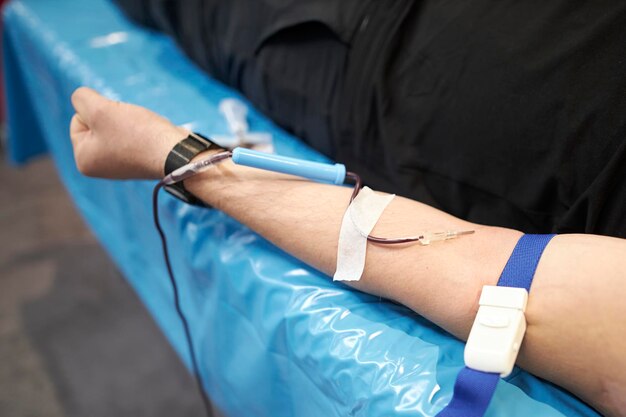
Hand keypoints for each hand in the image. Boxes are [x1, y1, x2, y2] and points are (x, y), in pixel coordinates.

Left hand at [69, 87, 188, 178]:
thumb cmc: (137, 134)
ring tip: (143, 132)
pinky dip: (142, 130)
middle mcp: (99, 167)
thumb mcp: (99, 108)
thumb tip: (83, 99)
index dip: (98, 112)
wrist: (176, 154)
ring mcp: (120, 165)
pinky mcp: (139, 160)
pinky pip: (133, 135)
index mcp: (83, 160)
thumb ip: (81, 97)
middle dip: (113, 117)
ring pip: (116, 126)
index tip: (117, 124)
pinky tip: (151, 137)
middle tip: (131, 128)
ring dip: (129, 121)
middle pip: (97, 123)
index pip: (78, 119)